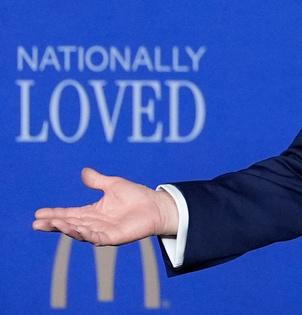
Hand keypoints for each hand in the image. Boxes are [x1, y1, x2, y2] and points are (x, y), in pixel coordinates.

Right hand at [33, 168, 177, 245]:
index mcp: (92, 212)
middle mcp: (94, 223)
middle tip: (37, 223)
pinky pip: (96, 237)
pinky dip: (85, 234)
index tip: (38, 213)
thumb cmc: (137, 196)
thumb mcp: (113, 185)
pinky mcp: (113, 238)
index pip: (69, 213)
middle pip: (70, 224)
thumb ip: (97, 181)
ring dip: (66, 229)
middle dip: (53, 224)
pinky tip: (76, 229)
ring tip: (54, 224)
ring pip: (79, 232)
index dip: (54, 214)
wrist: (157, 205)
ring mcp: (103, 232)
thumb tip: (83, 171)